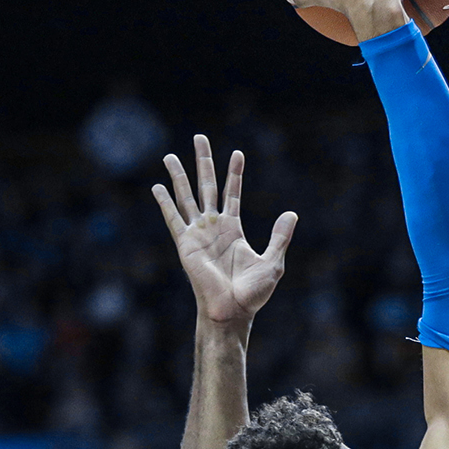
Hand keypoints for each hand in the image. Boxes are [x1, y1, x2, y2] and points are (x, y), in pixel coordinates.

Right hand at [154, 136, 298, 326]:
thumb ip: (280, 237)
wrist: (232, 310)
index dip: (235, 173)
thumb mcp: (273, 262)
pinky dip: (164, 202)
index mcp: (233, 229)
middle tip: (200, 138)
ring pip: (187, 197)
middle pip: (207, 186)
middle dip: (203, 162)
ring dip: (179, 176)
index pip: (232, 193)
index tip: (237, 153)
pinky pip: (173, 219)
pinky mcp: (185, 244)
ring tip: (170, 155)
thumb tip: (291, 213)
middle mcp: (213, 227)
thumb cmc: (252, 293)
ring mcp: (198, 234)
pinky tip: (157, 186)